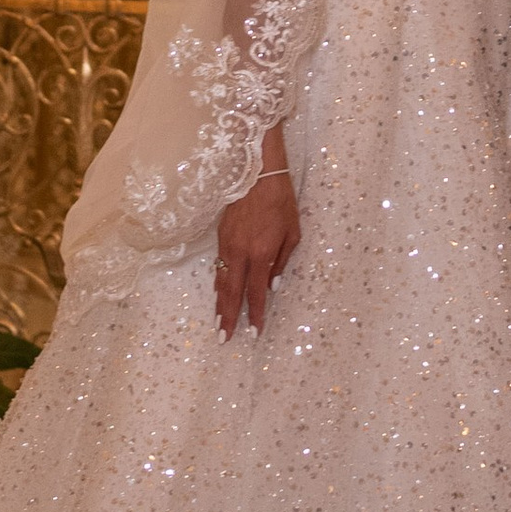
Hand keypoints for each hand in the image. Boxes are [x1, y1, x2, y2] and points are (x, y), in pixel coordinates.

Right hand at [214, 162, 299, 336]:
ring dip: (219, 304)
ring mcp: (227, 245)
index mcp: (262, 253)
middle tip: (223, 338)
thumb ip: (282, 261)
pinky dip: (217, 284)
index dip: (255, 314)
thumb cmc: (281, 201)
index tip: (254, 332)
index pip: (257, 292)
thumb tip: (274, 285)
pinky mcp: (220, 237)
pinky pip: (217, 267)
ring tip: (217, 323)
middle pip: (232, 292)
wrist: (256, 173)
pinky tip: (217, 293)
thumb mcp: (292, 231)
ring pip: (221, 281)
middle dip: (228, 317)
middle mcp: (241, 253)